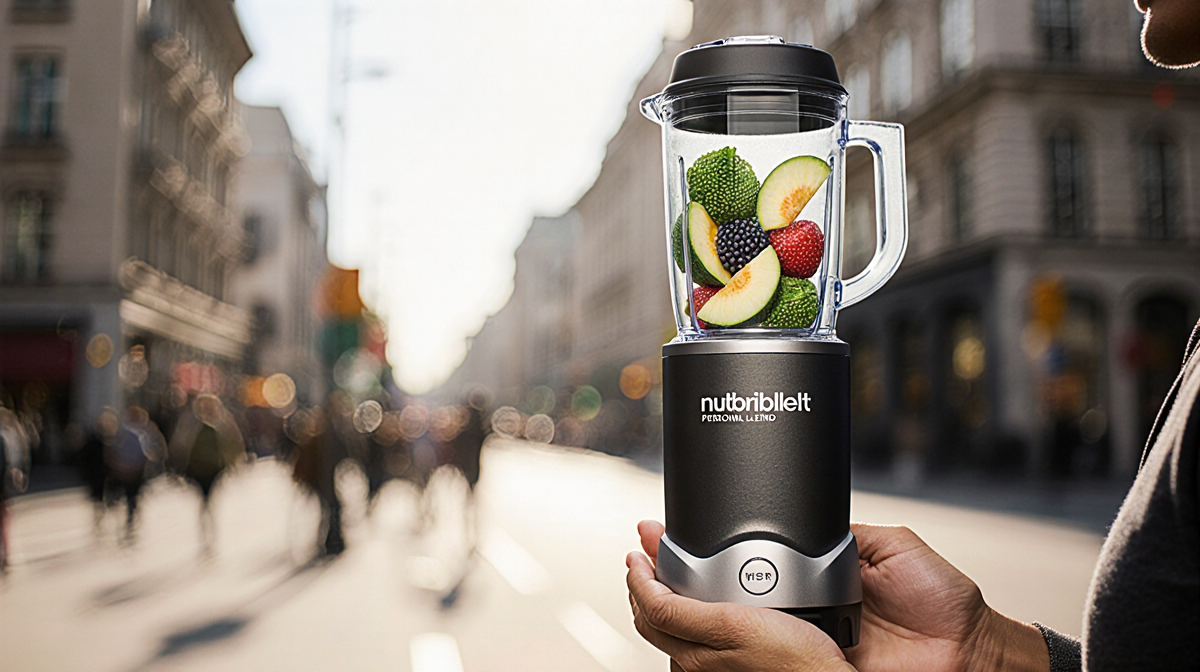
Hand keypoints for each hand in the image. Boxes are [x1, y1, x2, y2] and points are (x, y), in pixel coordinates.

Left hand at [627, 520, 852, 671]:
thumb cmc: (791, 661)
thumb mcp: (729, 624)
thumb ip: (679, 612)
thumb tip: (644, 590)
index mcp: (691, 653)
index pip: (649, 608)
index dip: (638, 576)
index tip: (637, 554)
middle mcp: (697, 662)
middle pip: (657, 616)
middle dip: (646, 581)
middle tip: (645, 555)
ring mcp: (714, 662)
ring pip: (677, 624)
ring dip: (667, 593)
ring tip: (667, 571)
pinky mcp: (733, 659)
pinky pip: (701, 632)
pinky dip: (693, 608)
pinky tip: (705, 596)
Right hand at [627, 521, 1048, 671]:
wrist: (970, 649)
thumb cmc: (940, 602)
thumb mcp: (886, 545)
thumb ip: (838, 531)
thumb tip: (795, 510)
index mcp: (809, 582)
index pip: (743, 566)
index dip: (700, 552)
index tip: (661, 531)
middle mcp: (796, 616)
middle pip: (717, 598)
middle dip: (669, 572)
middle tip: (639, 545)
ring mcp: (796, 647)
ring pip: (718, 631)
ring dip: (676, 602)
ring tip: (642, 572)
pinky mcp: (803, 670)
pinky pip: (752, 663)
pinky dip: (716, 645)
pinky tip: (683, 613)